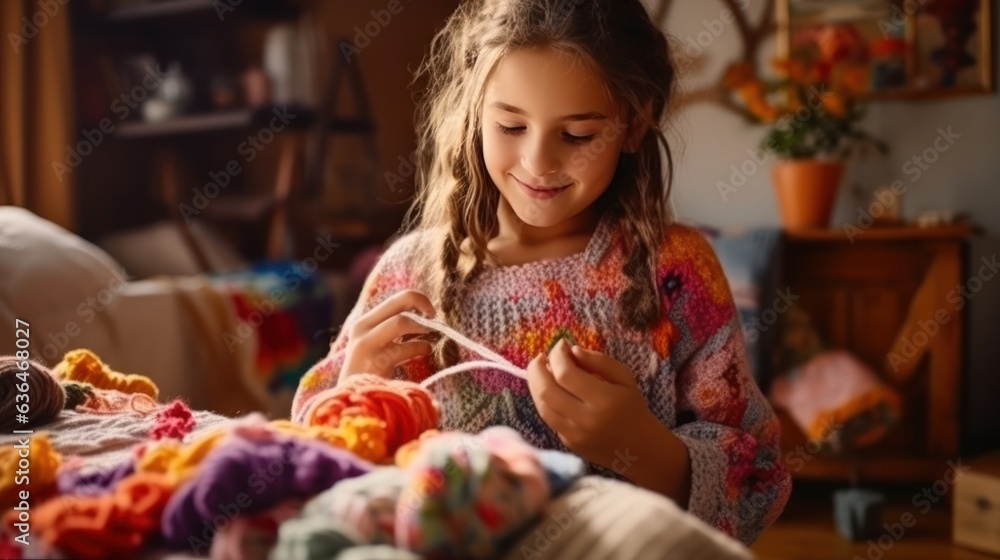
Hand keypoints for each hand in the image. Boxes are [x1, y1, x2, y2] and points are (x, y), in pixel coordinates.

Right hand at [339, 290, 436, 385]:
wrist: (353, 401)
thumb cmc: (371, 373)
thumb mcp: (379, 346)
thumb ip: (395, 330)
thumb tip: (424, 316)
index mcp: (365, 322)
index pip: (395, 299)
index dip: (417, 299)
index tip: (431, 312)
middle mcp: (362, 327)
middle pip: (398, 301)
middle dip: (421, 303)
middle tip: (434, 316)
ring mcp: (365, 343)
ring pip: (400, 322)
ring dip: (421, 328)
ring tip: (428, 341)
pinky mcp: (373, 361)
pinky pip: (403, 348)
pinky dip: (420, 348)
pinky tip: (424, 352)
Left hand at [525, 339, 655, 468]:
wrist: (639, 448)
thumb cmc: (632, 407)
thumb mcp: (624, 377)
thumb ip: (599, 360)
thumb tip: (571, 350)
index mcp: (603, 399)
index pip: (566, 374)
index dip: (557, 356)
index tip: (560, 345)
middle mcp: (585, 419)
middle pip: (547, 391)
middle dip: (537, 369)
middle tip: (541, 357)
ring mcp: (574, 434)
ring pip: (542, 406)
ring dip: (535, 385)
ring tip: (541, 371)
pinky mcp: (568, 443)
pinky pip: (547, 418)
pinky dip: (543, 400)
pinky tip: (549, 389)